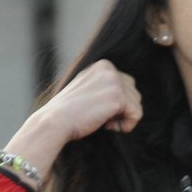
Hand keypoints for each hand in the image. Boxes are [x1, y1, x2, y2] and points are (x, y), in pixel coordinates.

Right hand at [1, 60, 142, 178]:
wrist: (55, 121)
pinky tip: (107, 125)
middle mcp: (110, 69)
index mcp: (102, 66)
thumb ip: (103, 86)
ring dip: (121, 118)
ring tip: (101, 121)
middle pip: (134, 94)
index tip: (96, 110)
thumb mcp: (86, 89)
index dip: (115, 104)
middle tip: (99, 116)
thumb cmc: (67, 112)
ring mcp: (115, 82)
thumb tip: (124, 96)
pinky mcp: (119, 97)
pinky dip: (125, 126)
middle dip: (121, 110)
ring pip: (136, 105)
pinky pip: (137, 115)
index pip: (126, 85)